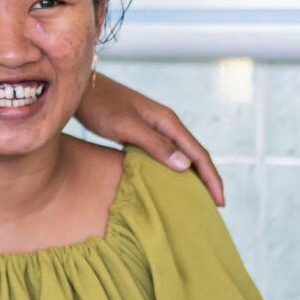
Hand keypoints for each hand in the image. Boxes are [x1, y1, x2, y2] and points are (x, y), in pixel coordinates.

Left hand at [74, 73, 224, 204]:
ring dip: (192, 176)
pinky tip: (169, 184)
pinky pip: (165, 156)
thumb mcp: (126, 126)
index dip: (212, 178)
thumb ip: (154, 144)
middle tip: (215, 208)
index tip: (220, 202)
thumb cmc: (100, 105)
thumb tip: (186, 165)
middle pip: (195, 155)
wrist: (79, 91)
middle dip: (208, 180)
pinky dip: (173, 171)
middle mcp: (166, 124)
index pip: (199, 153)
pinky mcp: (141, 134)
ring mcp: (154, 129)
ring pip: (181, 156)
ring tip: (198, 200)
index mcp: (168, 121)